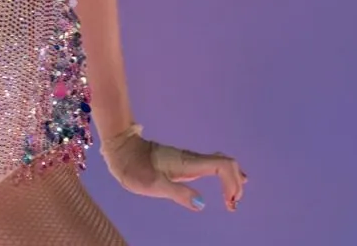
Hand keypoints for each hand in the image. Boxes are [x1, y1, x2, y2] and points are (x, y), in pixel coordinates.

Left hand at [100, 124, 247, 212]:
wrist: (121, 150)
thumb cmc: (135, 168)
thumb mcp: (154, 185)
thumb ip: (178, 194)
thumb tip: (201, 204)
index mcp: (188, 163)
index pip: (222, 166)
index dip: (232, 183)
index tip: (228, 203)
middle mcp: (192, 159)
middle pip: (226, 163)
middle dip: (235, 183)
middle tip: (232, 204)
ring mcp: (188, 159)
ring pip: (220, 163)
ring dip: (231, 179)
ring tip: (233, 198)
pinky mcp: (184, 162)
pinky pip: (212, 165)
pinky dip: (224, 175)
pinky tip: (226, 183)